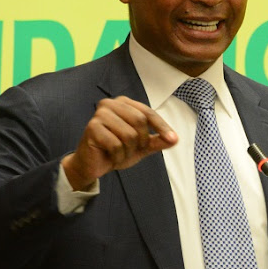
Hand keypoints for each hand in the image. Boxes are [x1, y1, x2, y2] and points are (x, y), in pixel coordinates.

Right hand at [61, 96, 177, 190]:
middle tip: (132, 150)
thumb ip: (156, 141)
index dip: (161, 126)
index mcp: (123, 103)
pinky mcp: (92, 128)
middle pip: (140, 121)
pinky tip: (111, 156)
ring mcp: (100, 114)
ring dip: (128, 151)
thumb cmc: (115, 151)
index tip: (173, 139)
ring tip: (119, 153)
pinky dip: (118, 156)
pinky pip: (116, 145)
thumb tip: (175, 139)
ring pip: (129, 135)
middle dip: (141, 141)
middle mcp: (110, 104)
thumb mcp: (140, 146)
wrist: (93, 165)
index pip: (148, 112)